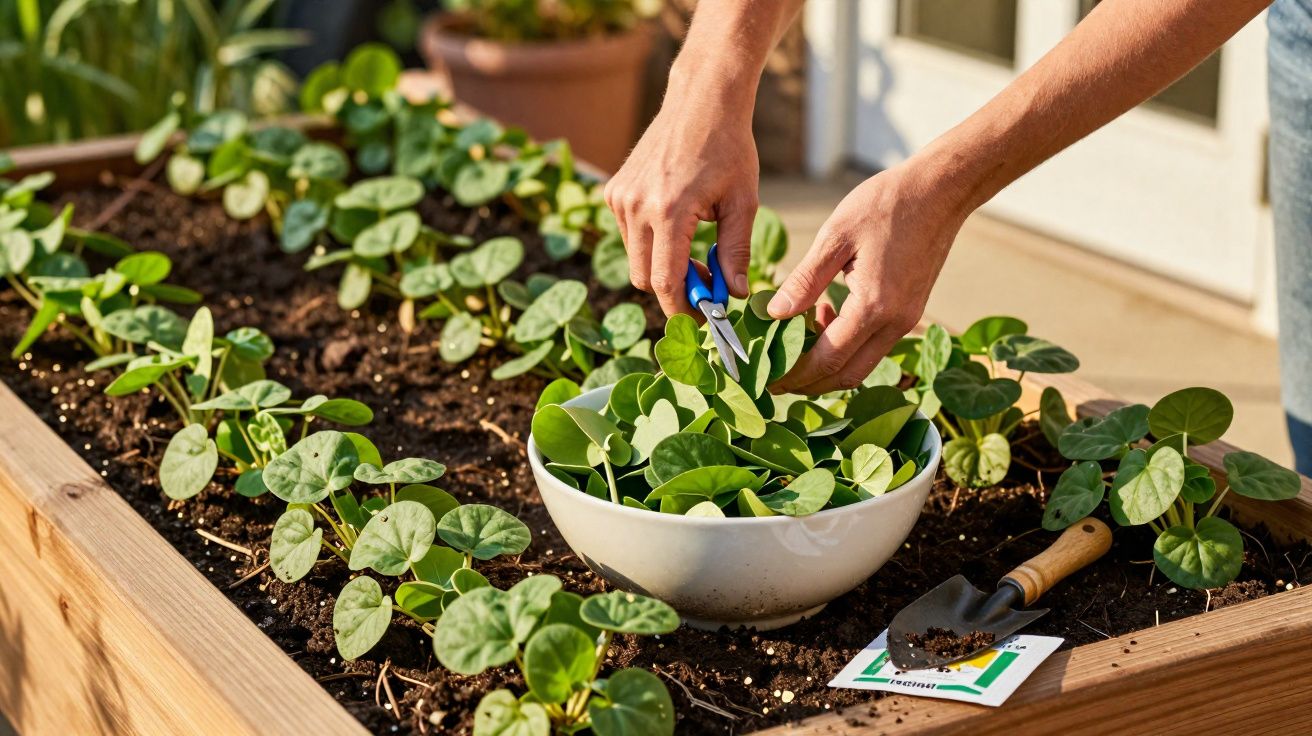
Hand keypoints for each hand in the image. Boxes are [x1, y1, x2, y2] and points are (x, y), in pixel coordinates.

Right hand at [604, 94, 758, 316]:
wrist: (701, 101)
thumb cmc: (729, 148)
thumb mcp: (742, 202)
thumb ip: (736, 252)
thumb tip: (733, 294)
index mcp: (669, 210)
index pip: (665, 282)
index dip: (682, 308)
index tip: (703, 317)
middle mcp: (636, 206)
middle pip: (644, 278)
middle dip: (673, 289)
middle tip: (705, 281)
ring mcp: (620, 198)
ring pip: (635, 258)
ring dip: (662, 265)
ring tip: (695, 246)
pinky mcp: (613, 191)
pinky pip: (629, 235)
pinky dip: (650, 242)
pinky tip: (676, 222)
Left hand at [767, 163, 970, 394]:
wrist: (939, 190)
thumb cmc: (886, 204)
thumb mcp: (835, 236)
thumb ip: (804, 280)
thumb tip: (774, 313)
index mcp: (873, 306)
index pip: (828, 360)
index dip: (795, 376)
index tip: (768, 381)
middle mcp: (895, 322)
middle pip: (847, 376)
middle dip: (810, 383)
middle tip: (776, 377)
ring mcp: (907, 320)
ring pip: (862, 364)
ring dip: (829, 364)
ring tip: (796, 342)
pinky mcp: (911, 311)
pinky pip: (875, 344)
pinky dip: (847, 344)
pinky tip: (827, 313)